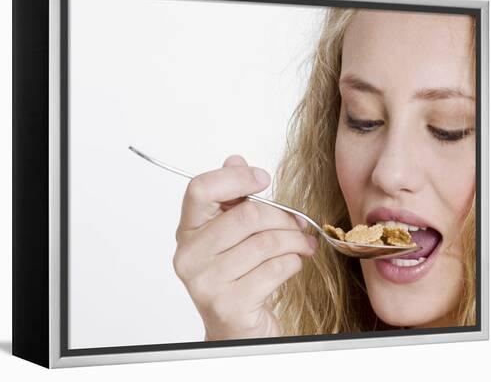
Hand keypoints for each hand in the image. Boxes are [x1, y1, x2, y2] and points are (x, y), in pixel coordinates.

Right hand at [173, 155, 317, 340]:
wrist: (237, 331)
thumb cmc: (237, 278)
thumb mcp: (232, 236)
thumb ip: (232, 198)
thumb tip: (235, 159)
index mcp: (187, 232)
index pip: (200, 189)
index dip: (235, 177)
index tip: (262, 178)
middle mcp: (189, 256)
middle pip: (246, 215)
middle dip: (283, 216)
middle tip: (299, 222)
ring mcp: (206, 282)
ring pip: (266, 242)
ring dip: (295, 240)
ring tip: (303, 243)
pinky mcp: (229, 304)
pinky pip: (275, 268)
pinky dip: (294, 262)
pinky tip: (294, 264)